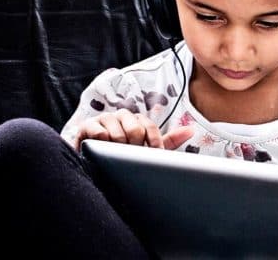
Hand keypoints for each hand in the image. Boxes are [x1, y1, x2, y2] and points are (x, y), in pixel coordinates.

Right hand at [74, 109, 193, 151]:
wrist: (93, 162)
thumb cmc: (123, 156)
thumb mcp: (147, 150)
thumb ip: (168, 140)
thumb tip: (191, 131)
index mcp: (137, 121)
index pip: (149, 126)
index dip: (153, 141)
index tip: (154, 153)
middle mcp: (121, 117)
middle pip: (135, 127)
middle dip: (135, 145)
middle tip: (131, 155)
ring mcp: (104, 120)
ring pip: (117, 130)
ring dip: (118, 145)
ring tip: (115, 155)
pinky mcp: (86, 127)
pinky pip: (97, 130)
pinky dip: (101, 140)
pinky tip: (101, 148)